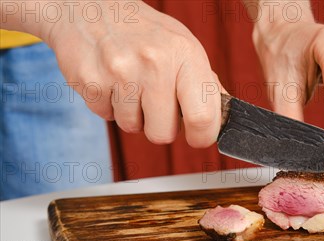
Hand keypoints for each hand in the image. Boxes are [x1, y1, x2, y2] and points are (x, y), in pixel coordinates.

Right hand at [37, 1, 222, 146]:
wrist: (90, 5)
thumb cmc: (144, 32)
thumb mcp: (183, 47)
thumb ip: (205, 84)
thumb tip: (225, 118)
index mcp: (186, 55)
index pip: (202, 118)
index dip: (201, 136)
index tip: (196, 136)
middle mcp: (155, 62)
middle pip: (163, 134)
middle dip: (159, 126)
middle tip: (154, 102)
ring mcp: (120, 71)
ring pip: (132, 127)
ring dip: (132, 114)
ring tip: (130, 84)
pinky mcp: (91, 80)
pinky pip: (106, 116)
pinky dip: (108, 105)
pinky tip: (110, 80)